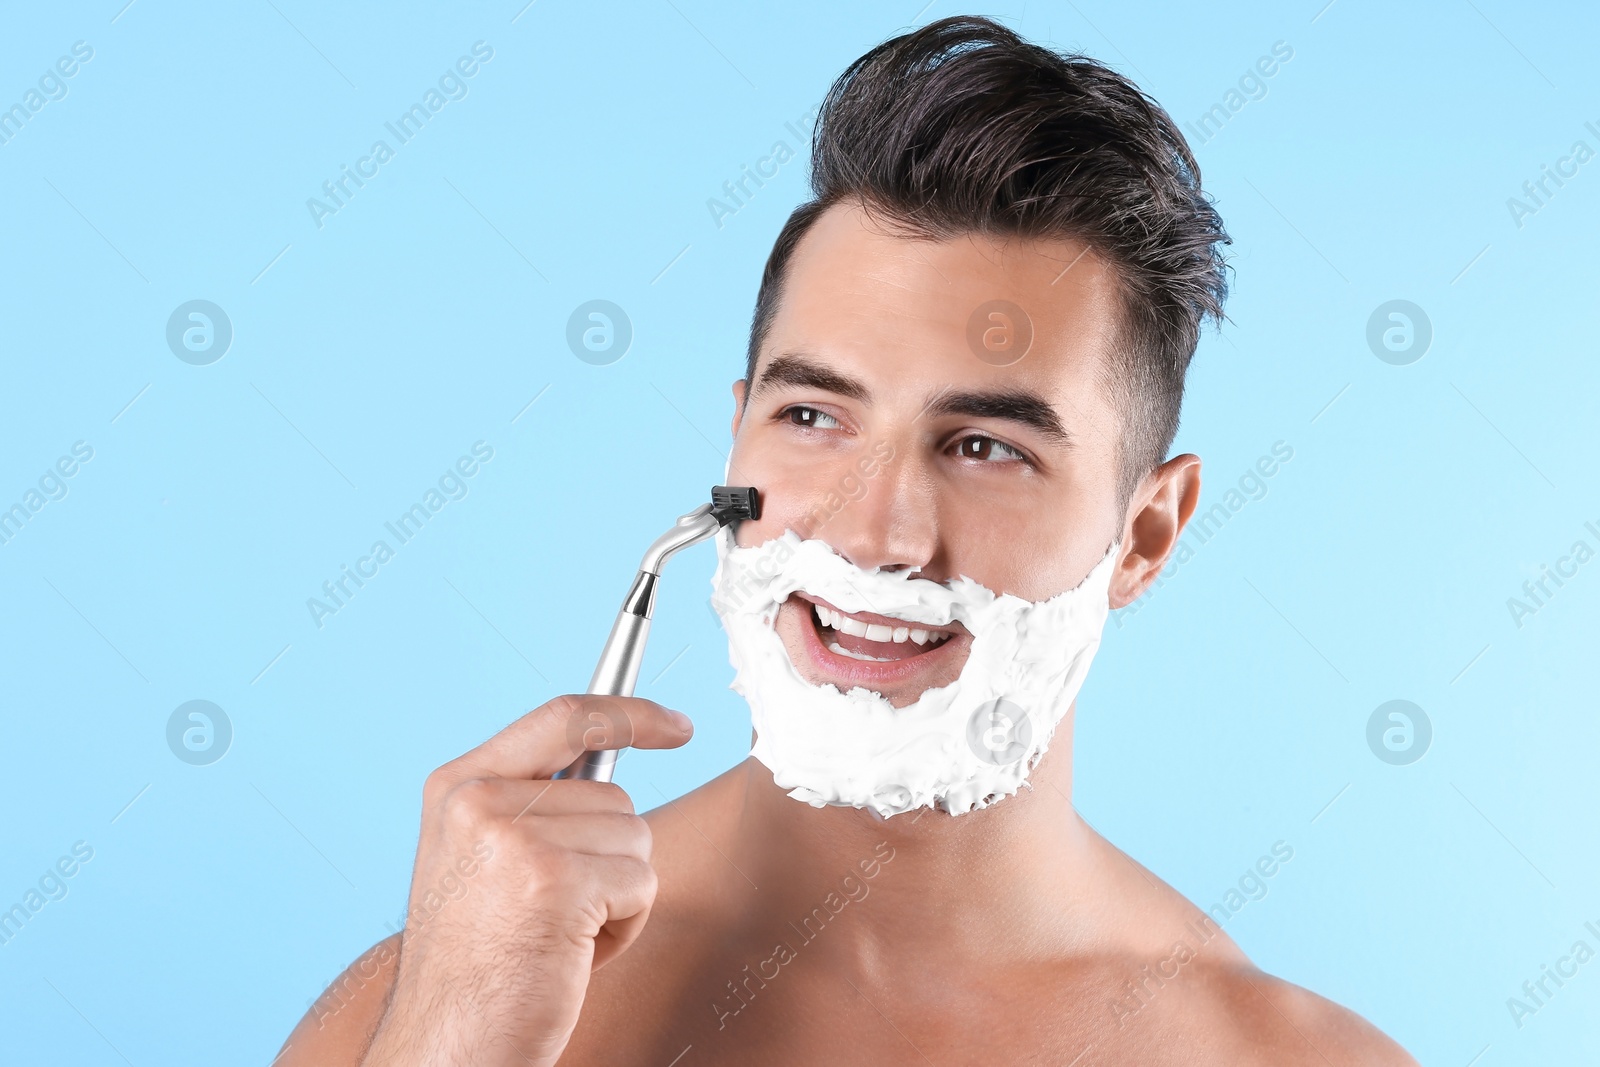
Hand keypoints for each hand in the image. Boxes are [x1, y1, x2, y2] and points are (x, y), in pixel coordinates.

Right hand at [360, 694, 692, 1066]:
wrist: (447, 1044)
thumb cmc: (477, 965)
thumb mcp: (481, 858)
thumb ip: (533, 802)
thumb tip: (618, 751)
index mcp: (458, 785)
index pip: (563, 717)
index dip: (630, 714)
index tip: (677, 725)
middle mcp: (480, 800)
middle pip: (615, 793)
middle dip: (608, 858)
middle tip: (552, 913)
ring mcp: (516, 837)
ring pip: (634, 837)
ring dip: (616, 895)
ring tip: (556, 935)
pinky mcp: (557, 881)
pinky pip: (640, 883)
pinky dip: (624, 926)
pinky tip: (571, 954)